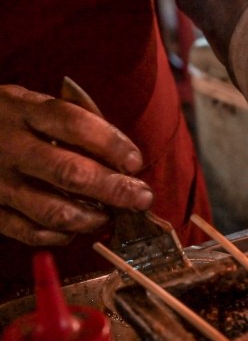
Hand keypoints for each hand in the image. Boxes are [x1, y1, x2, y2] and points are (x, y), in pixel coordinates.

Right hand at [0, 85, 153, 245]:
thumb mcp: (29, 104)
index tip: (134, 161)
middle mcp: (8, 147)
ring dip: (92, 218)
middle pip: (71, 173)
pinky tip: (74, 228)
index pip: (75, 125)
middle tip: (141, 197)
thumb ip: (72, 123)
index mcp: (22, 111)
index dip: (112, 144)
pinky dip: (61, 236)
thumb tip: (122, 160)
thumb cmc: (4, 121)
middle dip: (115, 189)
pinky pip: (31, 233)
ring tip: (109, 215)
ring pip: (55, 211)